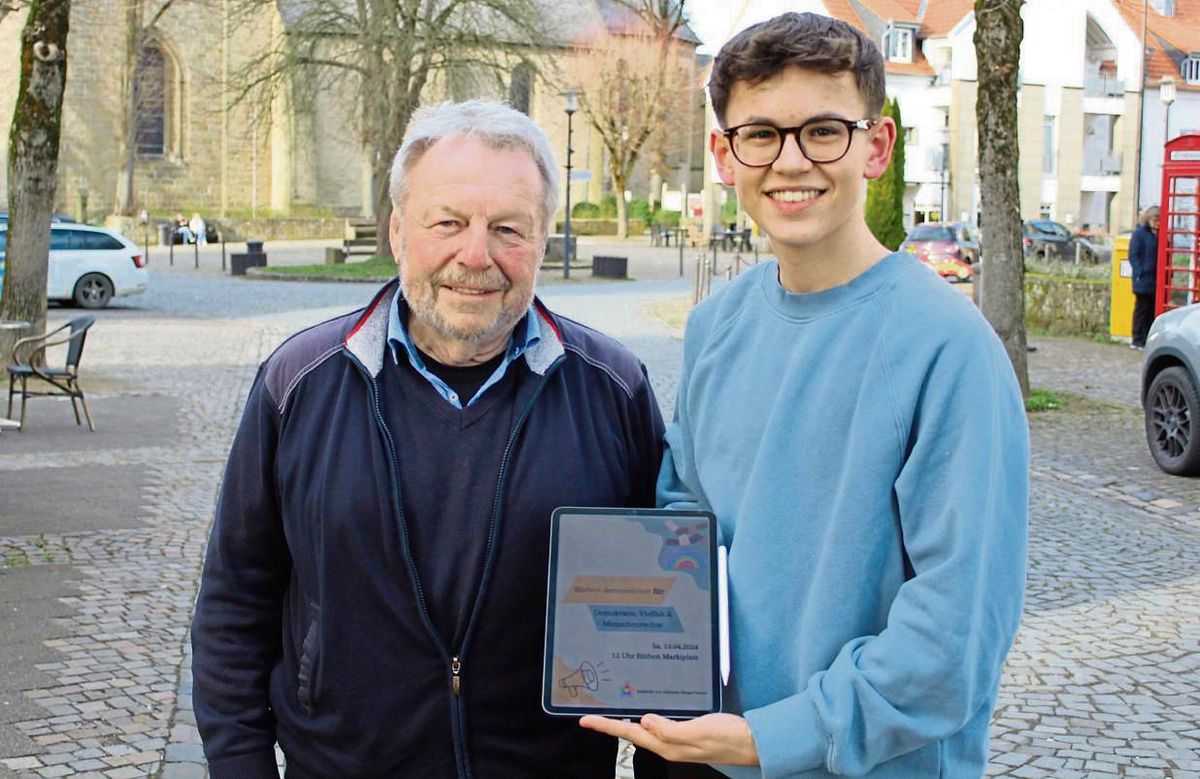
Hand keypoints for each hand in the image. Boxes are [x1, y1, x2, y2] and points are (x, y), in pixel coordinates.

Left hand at [580, 712, 758, 765]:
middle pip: (632, 733)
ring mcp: (677, 740)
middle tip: (591, 714)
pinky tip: (644, 710)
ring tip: (610, 711)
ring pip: (644, 729)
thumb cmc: (729, 737)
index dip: (607, 726)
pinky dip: (646, 717)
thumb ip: (670, 729)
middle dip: (611, 724)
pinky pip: (659, 725)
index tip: (586, 720)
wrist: (752, 743)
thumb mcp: (699, 731)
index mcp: (668, 745)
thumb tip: (644, 721)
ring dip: (626, 721)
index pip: (630, 734)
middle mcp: (669, 744)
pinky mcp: (686, 733)